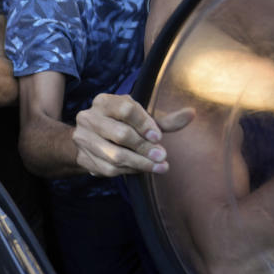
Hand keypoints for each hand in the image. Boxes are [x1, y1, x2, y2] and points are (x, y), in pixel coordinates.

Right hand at [73, 94, 193, 176]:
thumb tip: (192, 114)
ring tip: (159, 167)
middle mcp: (89, 117)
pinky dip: (129, 171)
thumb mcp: (140, 119)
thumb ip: (163, 120)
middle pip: (120, 134)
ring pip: (115, 156)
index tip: (158, 137)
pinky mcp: (82, 157)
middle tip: (162, 156)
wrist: (89, 138)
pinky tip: (141, 169)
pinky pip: (109, 169)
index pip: (126, 109)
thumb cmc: (121, 125)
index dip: (144, 124)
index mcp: (104, 102)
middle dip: (145, 148)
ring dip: (140, 163)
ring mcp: (83, 138)